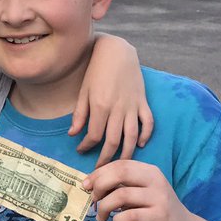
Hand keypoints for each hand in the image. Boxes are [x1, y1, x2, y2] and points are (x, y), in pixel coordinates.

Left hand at [70, 34, 153, 160]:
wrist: (117, 51)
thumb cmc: (97, 70)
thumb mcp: (84, 91)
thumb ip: (79, 114)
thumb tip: (73, 134)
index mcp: (100, 106)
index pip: (94, 135)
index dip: (86, 146)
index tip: (80, 150)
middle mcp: (118, 109)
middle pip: (113, 141)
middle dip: (106, 158)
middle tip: (99, 169)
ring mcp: (132, 106)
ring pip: (132, 136)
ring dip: (126, 154)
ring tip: (119, 165)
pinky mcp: (143, 102)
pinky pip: (148, 122)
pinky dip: (146, 135)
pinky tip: (139, 145)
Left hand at [86, 160, 193, 220]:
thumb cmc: (155, 211)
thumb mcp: (140, 193)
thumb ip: (122, 186)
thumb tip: (91, 184)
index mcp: (149, 171)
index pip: (120, 164)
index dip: (99, 173)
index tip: (87, 185)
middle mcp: (156, 181)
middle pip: (120, 173)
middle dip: (100, 185)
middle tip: (93, 199)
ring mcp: (159, 199)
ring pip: (121, 196)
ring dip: (104, 207)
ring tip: (101, 216)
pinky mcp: (159, 218)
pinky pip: (129, 216)